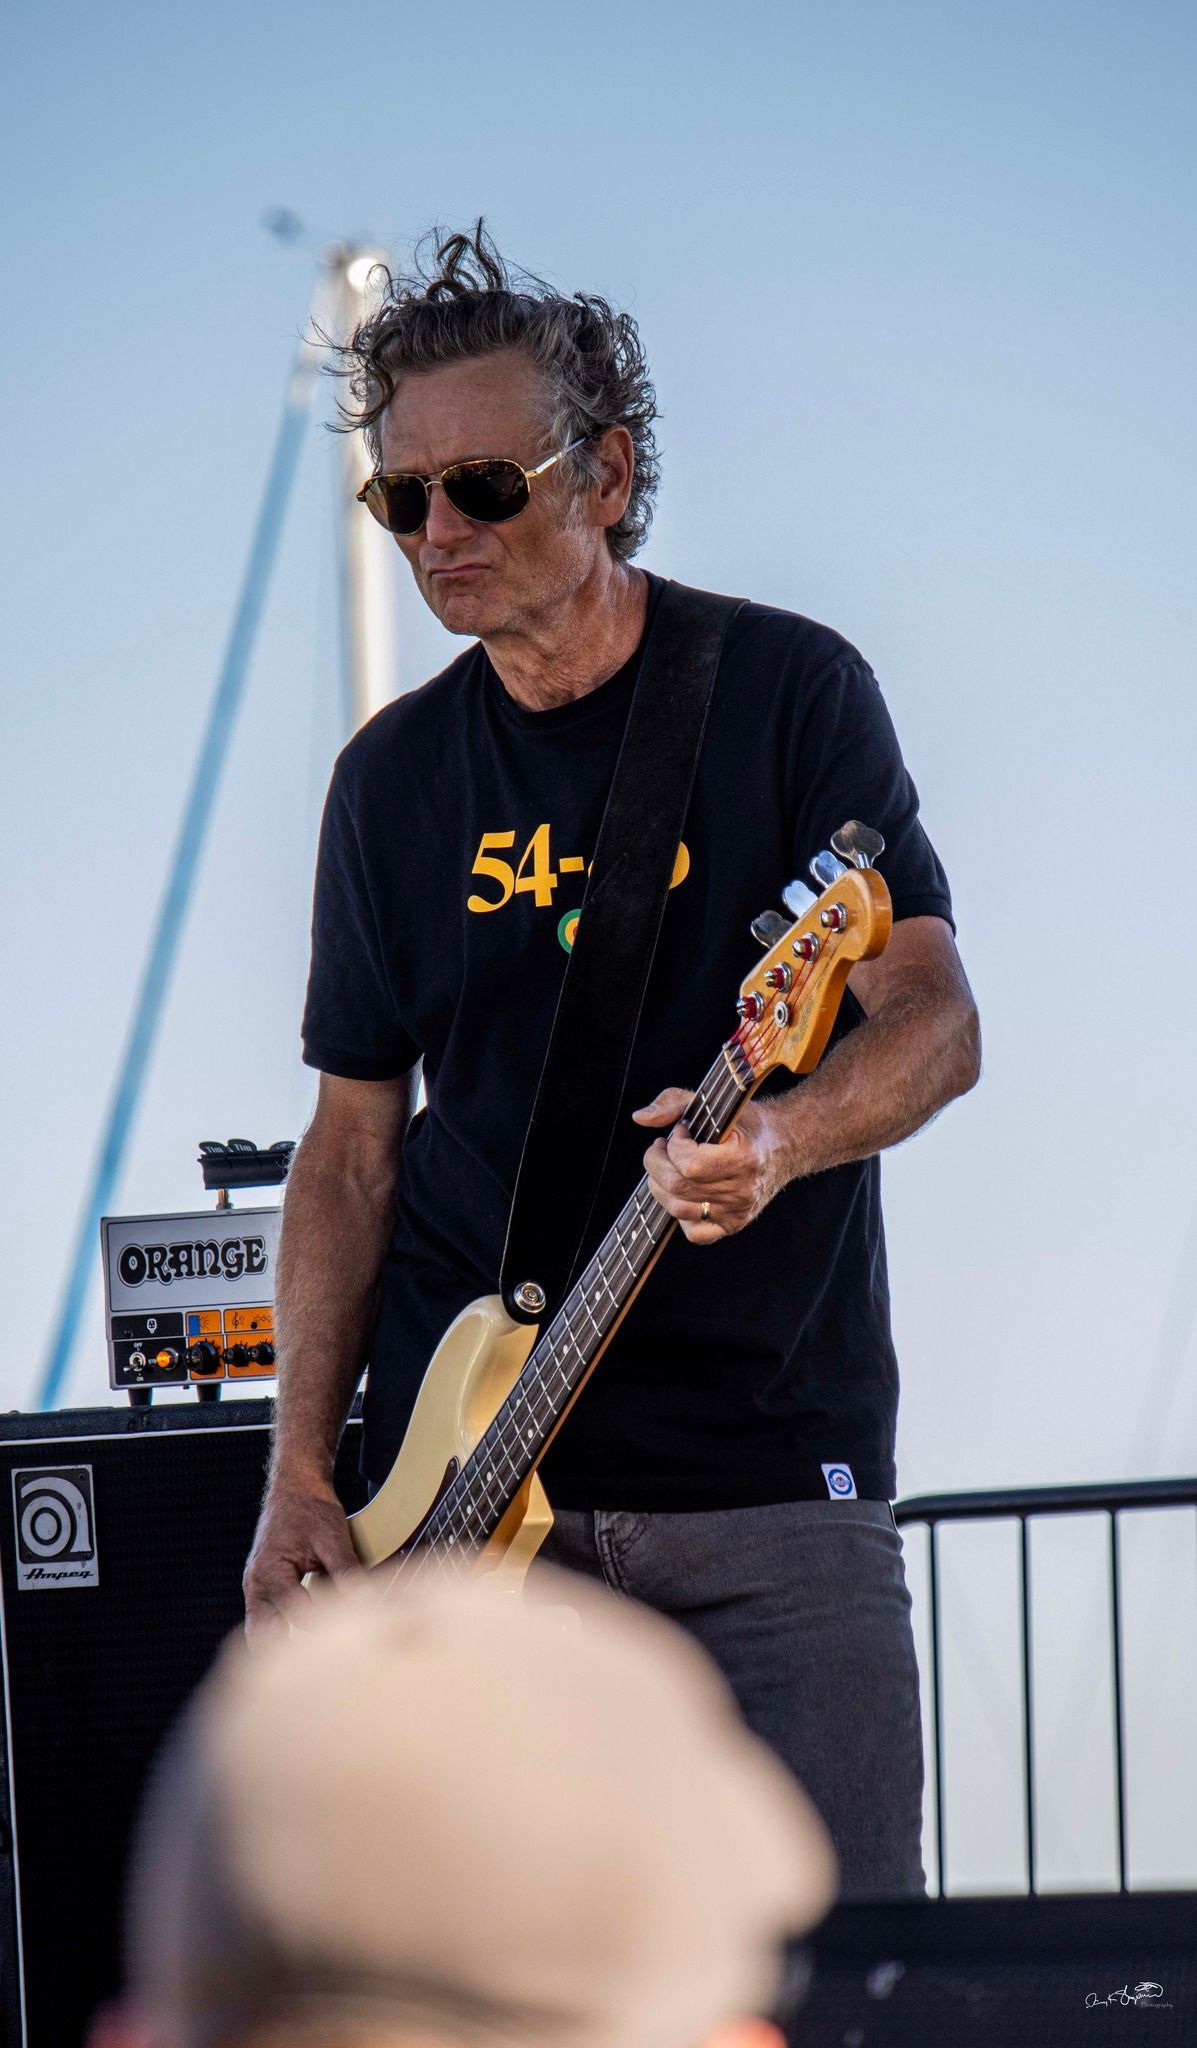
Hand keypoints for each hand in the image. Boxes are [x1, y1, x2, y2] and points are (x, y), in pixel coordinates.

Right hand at [242, 1479, 362, 1639]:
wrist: (295, 1487)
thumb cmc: (310, 1509)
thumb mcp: (333, 1537)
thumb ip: (347, 1571)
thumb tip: (365, 1601)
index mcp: (270, 1574)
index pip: (298, 1615)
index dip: (327, 1626)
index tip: (354, 1632)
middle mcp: (256, 1586)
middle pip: (264, 1638)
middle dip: (290, 1653)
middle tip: (325, 1662)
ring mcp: (256, 1589)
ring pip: (261, 1632)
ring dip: (284, 1644)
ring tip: (318, 1653)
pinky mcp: (263, 1588)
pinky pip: (266, 1619)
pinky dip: (284, 1629)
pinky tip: (310, 1634)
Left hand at [632, 1086, 788, 1243]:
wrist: (783, 1146)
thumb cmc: (746, 1123)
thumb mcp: (715, 1102)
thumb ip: (674, 1102)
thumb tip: (640, 1118)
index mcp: (744, 1157)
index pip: (690, 1164)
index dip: (673, 1146)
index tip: (679, 1133)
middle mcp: (743, 1189)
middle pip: (678, 1187)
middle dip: (656, 1164)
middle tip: (661, 1149)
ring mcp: (738, 1211)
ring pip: (679, 1209)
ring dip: (661, 1186)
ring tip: (668, 1167)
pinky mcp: (733, 1225)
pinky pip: (694, 1232)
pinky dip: (680, 1214)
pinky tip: (684, 1193)